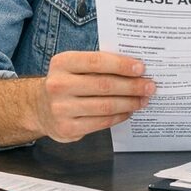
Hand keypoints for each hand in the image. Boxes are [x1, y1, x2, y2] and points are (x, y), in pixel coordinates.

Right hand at [33, 51, 154, 141]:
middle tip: (150, 86)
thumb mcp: (76, 66)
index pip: (97, 61)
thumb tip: (136, 69)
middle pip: (104, 85)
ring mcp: (61, 108)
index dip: (122, 65)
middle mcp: (58, 85)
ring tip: (143, 99)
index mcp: (62, 63)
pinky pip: (101, 122)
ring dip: (129, 102)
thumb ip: (101, 64)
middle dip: (132, 86)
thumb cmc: (68, 82)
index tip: (141, 68)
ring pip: (105, 106)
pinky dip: (119, 116)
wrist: (40, 107)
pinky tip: (129, 111)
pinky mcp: (67, 128)